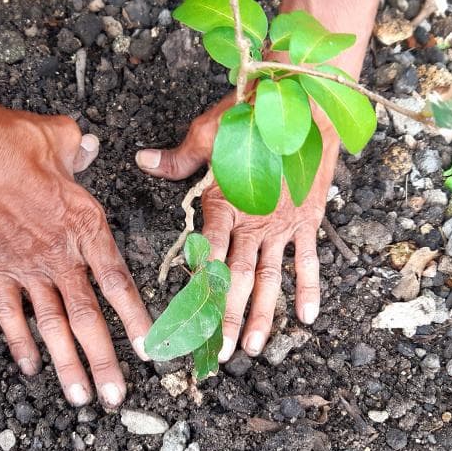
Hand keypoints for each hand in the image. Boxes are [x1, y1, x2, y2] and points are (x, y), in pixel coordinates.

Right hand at [0, 107, 151, 407]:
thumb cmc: (15, 142)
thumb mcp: (63, 139)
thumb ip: (82, 152)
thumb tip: (88, 147)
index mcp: (86, 226)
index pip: (118, 282)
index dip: (136, 318)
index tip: (151, 348)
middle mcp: (60, 255)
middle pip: (87, 317)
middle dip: (104, 361)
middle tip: (117, 397)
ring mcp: (27, 267)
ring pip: (51, 326)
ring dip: (66, 364)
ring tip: (80, 397)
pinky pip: (9, 313)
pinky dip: (19, 341)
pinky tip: (30, 367)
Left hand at [136, 94, 338, 360]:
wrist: (305, 98)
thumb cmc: (251, 113)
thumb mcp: (208, 133)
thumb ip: (178, 159)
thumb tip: (142, 160)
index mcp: (223, 202)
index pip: (207, 255)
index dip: (197, 290)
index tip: (187, 320)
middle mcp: (253, 220)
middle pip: (238, 277)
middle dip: (229, 317)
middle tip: (222, 352)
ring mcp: (284, 223)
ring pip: (271, 277)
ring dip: (264, 313)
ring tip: (255, 346)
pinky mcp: (309, 218)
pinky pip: (308, 258)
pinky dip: (308, 287)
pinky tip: (308, 316)